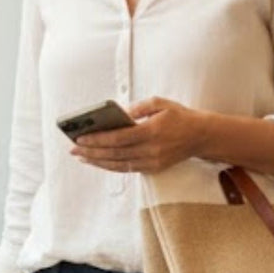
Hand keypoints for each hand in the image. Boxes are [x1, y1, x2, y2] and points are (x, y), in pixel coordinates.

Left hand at [70, 96, 206, 173]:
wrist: (200, 136)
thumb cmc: (179, 116)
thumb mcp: (160, 103)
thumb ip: (138, 108)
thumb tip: (118, 115)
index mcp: (151, 132)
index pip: (118, 138)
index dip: (97, 140)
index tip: (80, 139)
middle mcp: (151, 150)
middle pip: (115, 154)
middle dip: (92, 152)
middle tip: (73, 150)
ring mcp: (152, 162)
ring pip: (119, 164)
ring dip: (98, 162)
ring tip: (82, 158)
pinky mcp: (153, 168)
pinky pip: (127, 169)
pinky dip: (111, 166)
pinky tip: (99, 163)